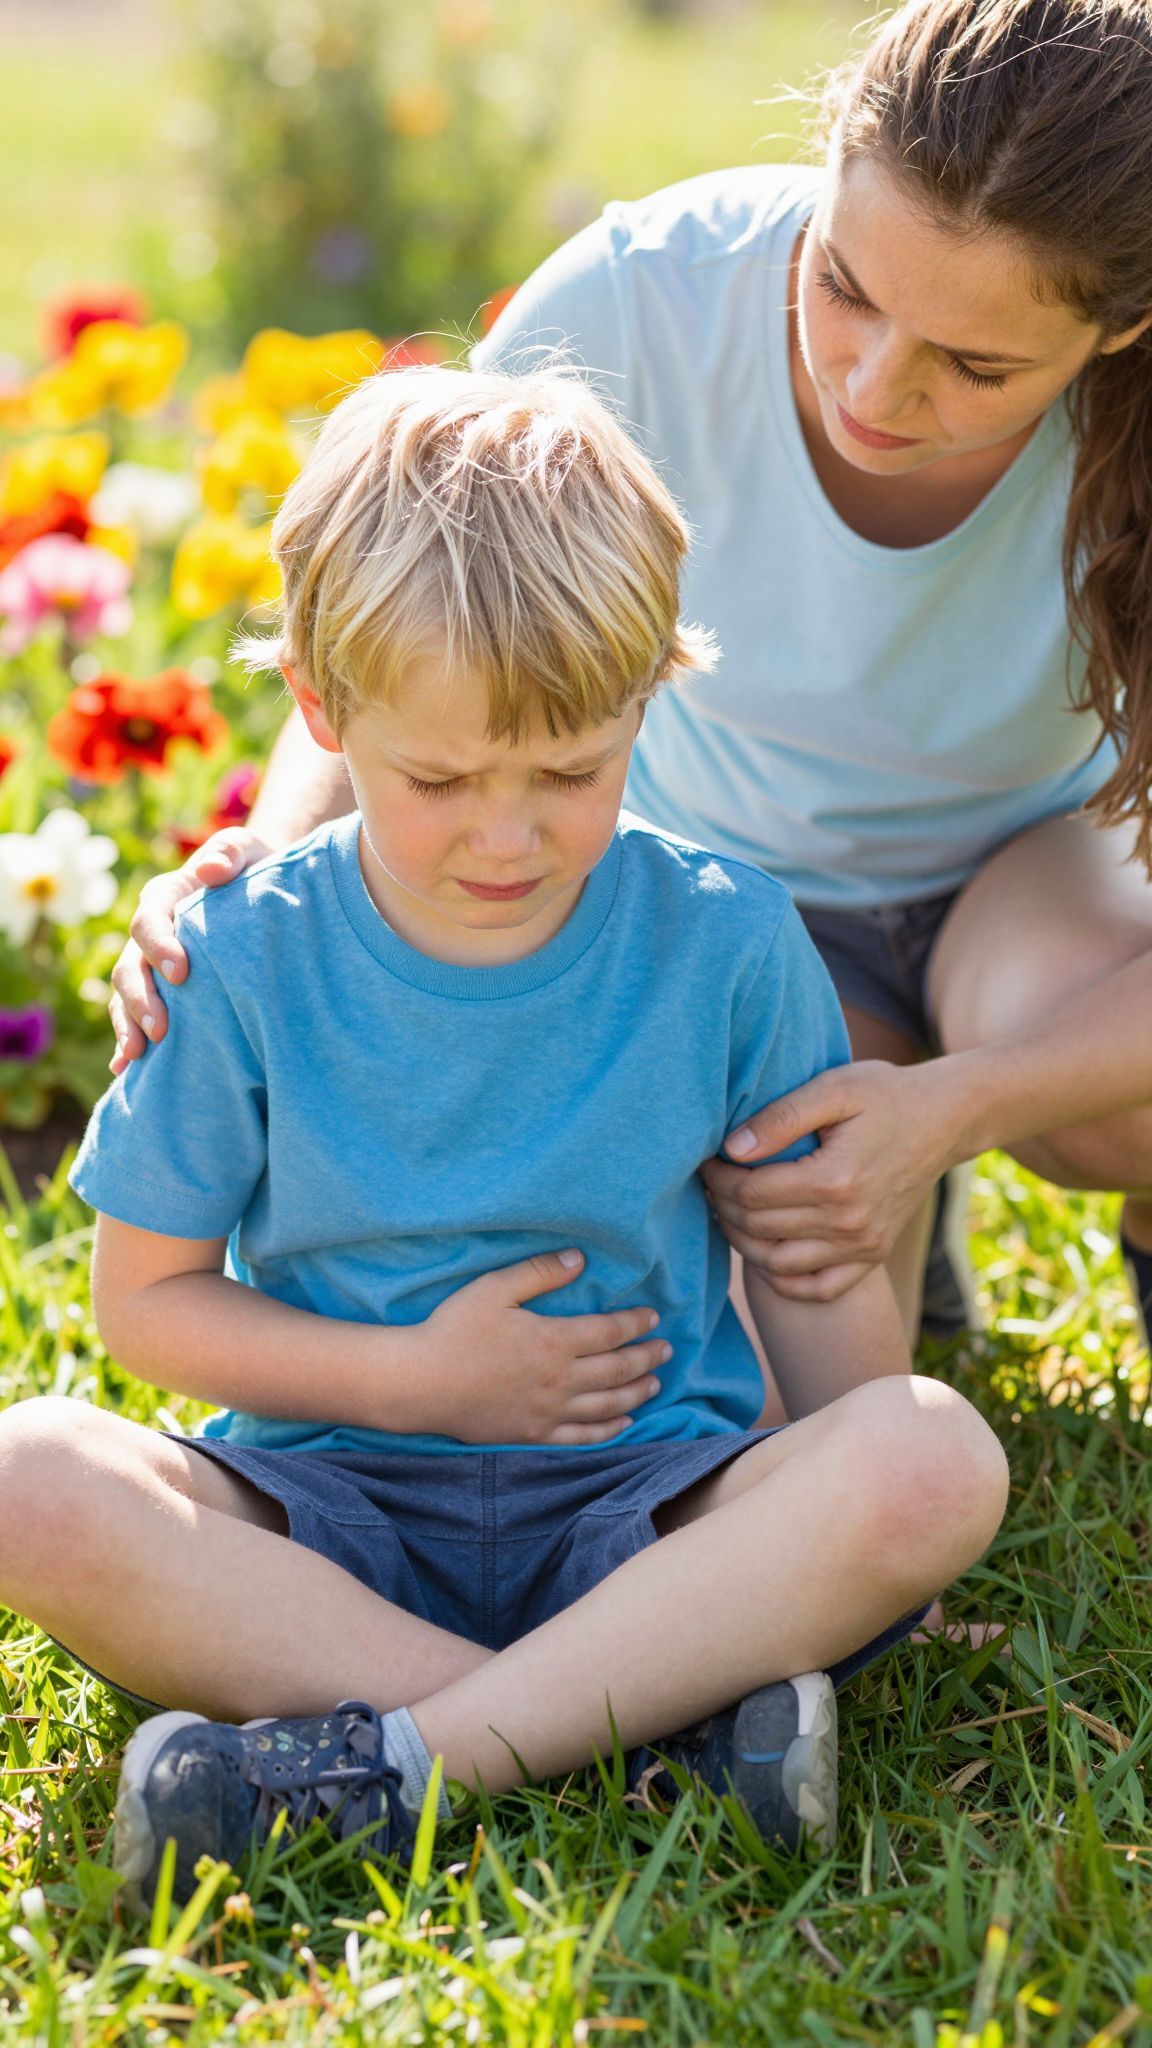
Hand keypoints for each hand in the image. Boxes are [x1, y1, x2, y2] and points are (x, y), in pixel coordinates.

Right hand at [108, 827, 272, 1073]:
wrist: (268, 890)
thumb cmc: (259, 868)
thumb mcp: (249, 850)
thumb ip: (230, 852)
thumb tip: (208, 870)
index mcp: (167, 898)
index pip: (149, 920)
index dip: (159, 946)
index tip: (182, 973)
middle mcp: (152, 934)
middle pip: (130, 966)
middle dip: (140, 999)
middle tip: (160, 1029)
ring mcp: (152, 965)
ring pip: (126, 997)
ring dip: (128, 1025)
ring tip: (138, 1056)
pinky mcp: (163, 991)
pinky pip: (137, 1017)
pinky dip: (129, 1041)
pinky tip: (126, 1070)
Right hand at [419, 1250, 670, 1445]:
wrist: (421, 1384)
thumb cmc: (453, 1330)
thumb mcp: (493, 1289)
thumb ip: (539, 1273)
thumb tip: (580, 1259)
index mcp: (553, 1341)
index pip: (610, 1332)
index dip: (636, 1324)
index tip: (652, 1317)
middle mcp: (560, 1379)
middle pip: (617, 1369)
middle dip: (647, 1357)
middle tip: (667, 1349)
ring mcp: (548, 1411)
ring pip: (607, 1405)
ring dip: (637, 1393)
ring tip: (655, 1383)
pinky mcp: (533, 1434)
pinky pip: (581, 1437)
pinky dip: (608, 1430)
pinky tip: (624, 1424)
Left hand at [701, 1061, 959, 1301]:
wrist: (945, 1120)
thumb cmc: (886, 1095)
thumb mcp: (835, 1088)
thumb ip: (781, 1117)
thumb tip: (731, 1149)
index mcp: (834, 1179)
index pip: (750, 1194)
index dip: (717, 1179)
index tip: (705, 1161)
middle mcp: (848, 1222)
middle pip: (758, 1229)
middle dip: (721, 1206)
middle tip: (710, 1184)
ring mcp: (863, 1245)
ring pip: (778, 1264)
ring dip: (742, 1243)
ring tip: (728, 1212)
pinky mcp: (873, 1255)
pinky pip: (818, 1286)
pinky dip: (783, 1279)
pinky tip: (765, 1253)